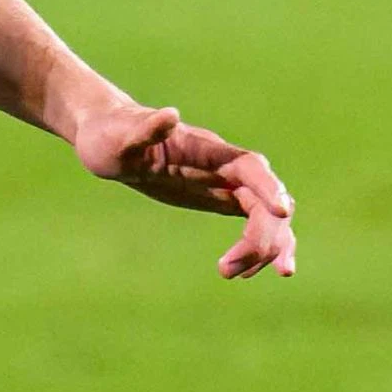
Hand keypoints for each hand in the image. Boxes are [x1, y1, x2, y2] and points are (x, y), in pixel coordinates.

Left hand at [71, 102, 295, 278]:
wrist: (109, 139)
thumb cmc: (112, 135)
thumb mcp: (121, 137)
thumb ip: (145, 129)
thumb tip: (171, 115)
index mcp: (206, 149)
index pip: (249, 166)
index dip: (268, 187)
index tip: (282, 213)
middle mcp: (224, 166)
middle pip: (264, 200)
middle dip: (261, 236)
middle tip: (228, 270)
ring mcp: (225, 183)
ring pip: (267, 216)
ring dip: (265, 247)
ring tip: (237, 276)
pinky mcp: (220, 199)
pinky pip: (255, 223)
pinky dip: (261, 247)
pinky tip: (247, 272)